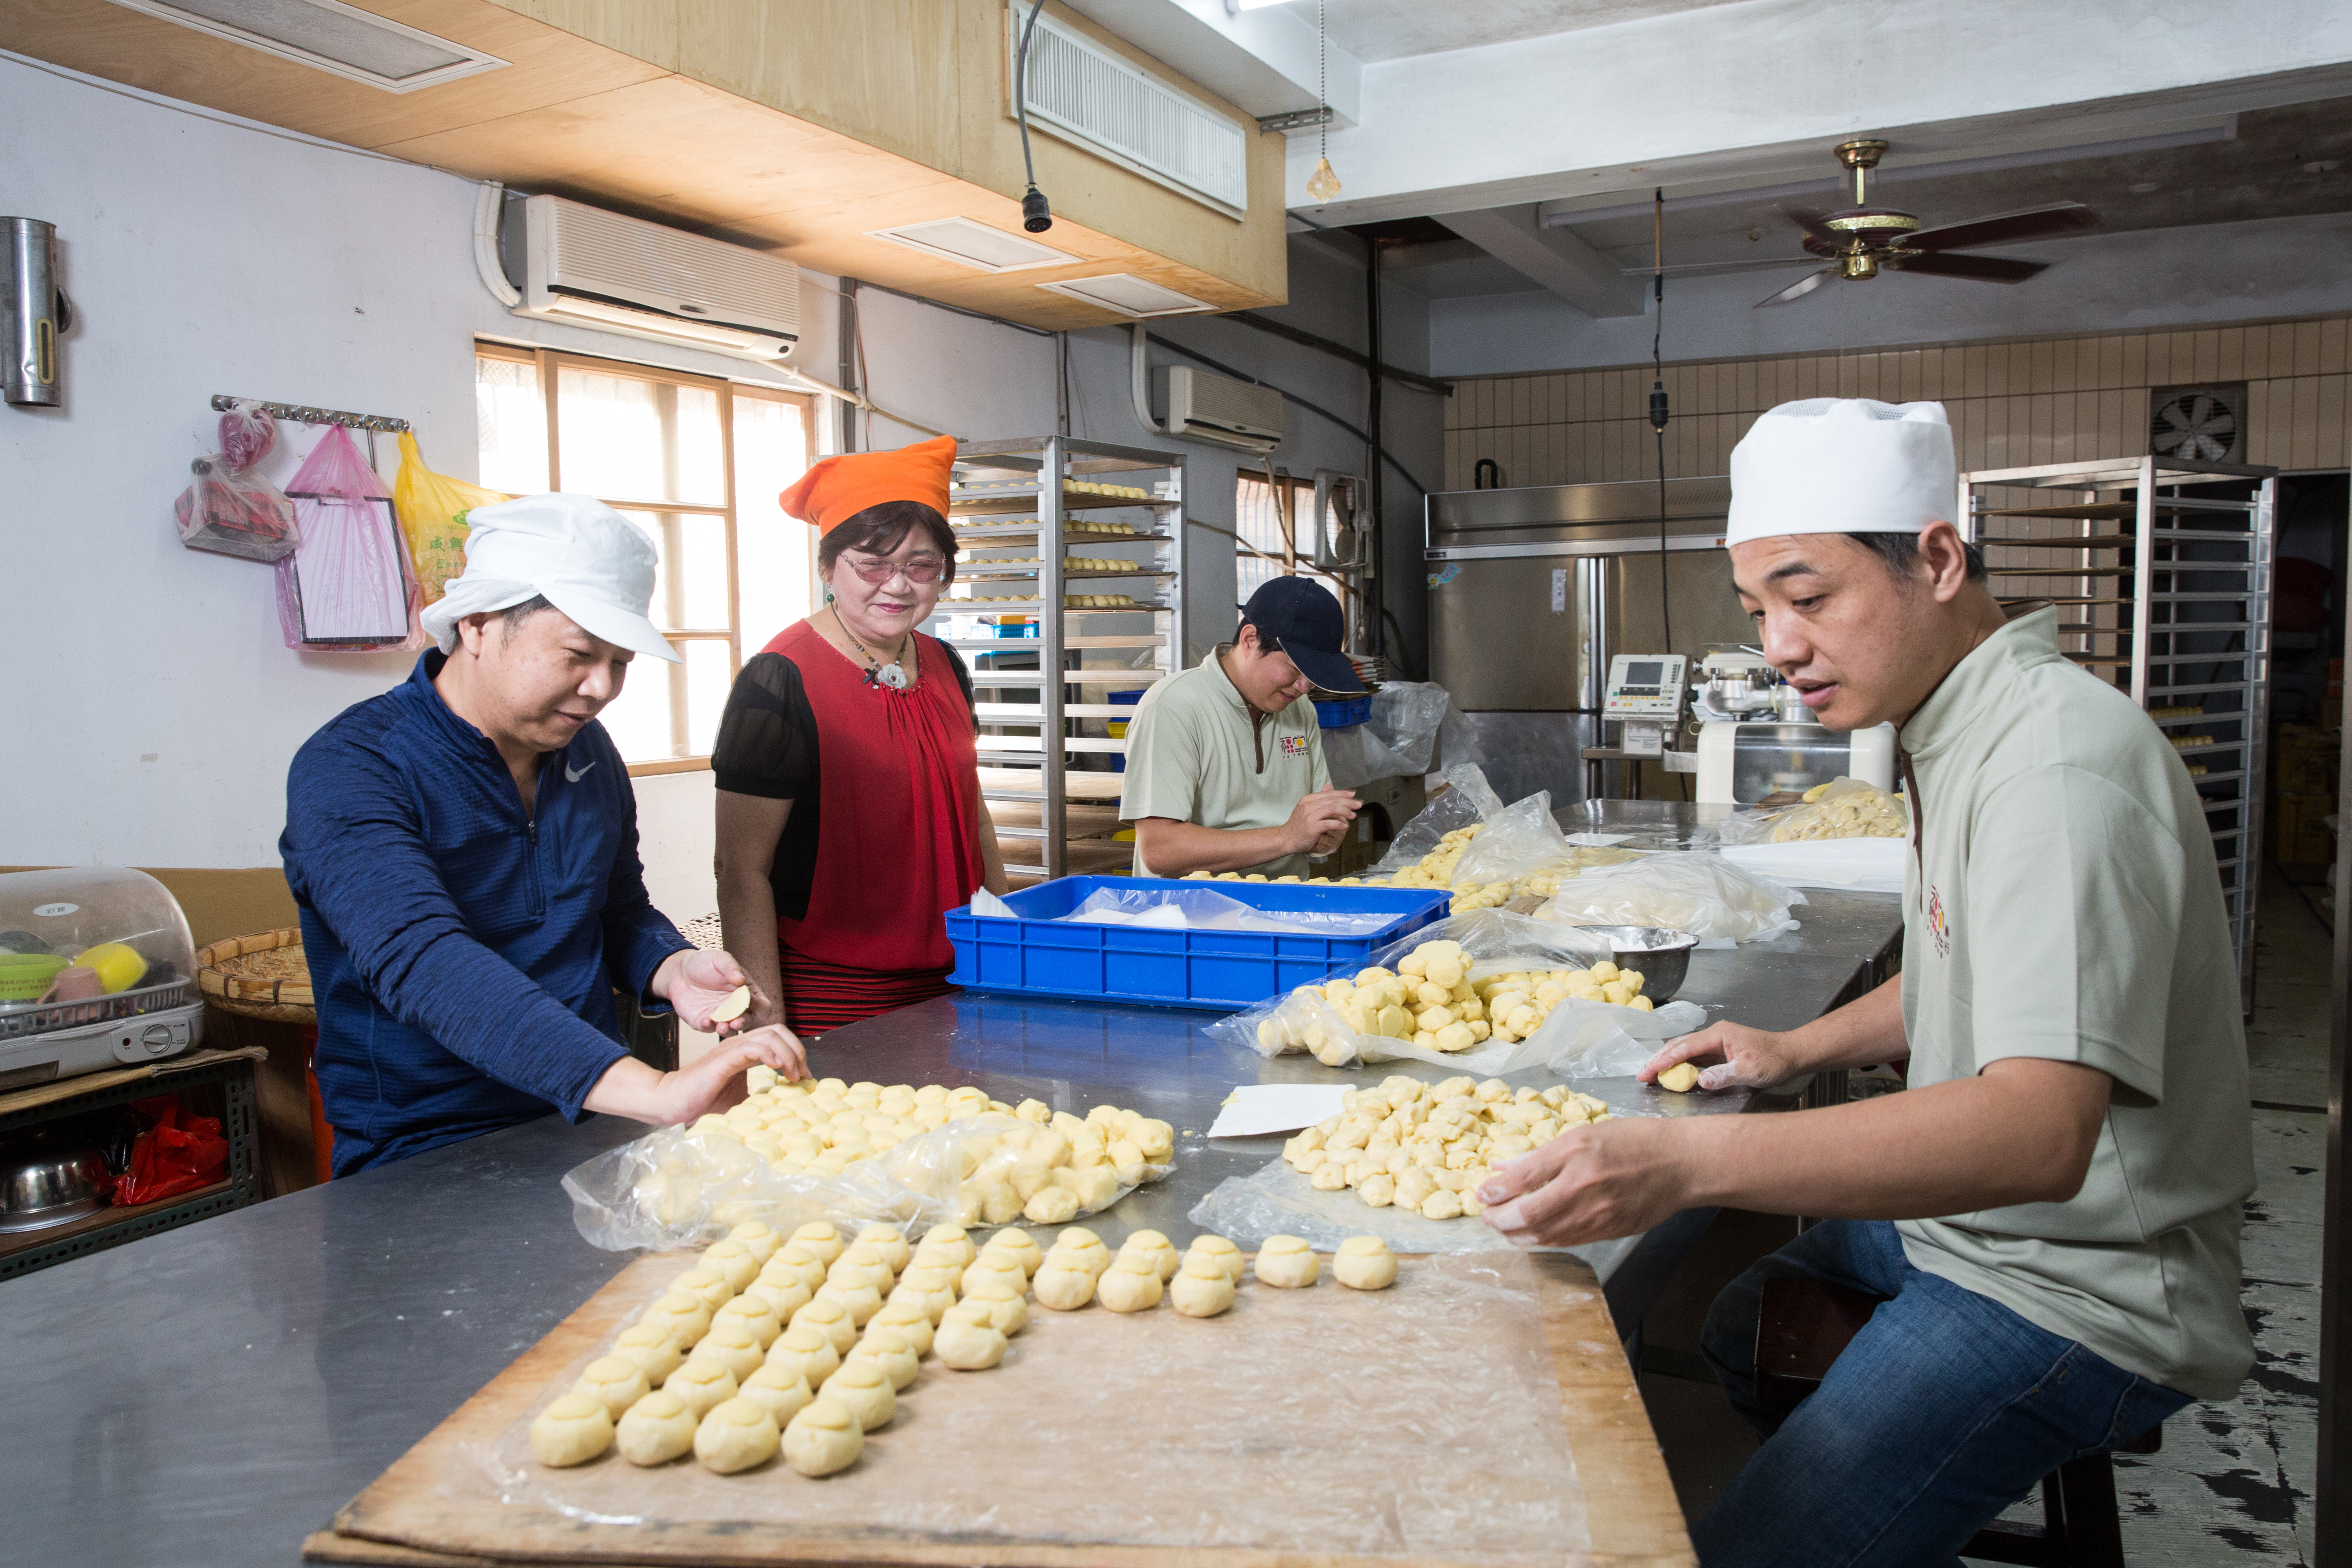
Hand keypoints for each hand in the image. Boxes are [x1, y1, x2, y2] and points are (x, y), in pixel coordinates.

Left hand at [651, 947, 770, 1035]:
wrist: (679, 972)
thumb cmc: (704, 963)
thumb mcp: (719, 959)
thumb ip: (730, 968)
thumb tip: (740, 980)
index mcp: (746, 992)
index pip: (762, 1005)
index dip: (760, 1006)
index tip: (751, 1002)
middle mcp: (737, 1007)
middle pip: (749, 1021)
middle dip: (744, 1022)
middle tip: (737, 1021)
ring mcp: (721, 1017)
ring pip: (731, 1031)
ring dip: (728, 1030)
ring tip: (722, 1026)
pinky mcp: (705, 1022)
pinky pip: (710, 1030)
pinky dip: (709, 1027)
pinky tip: (705, 1020)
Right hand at [666, 1026, 805, 1117]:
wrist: (672, 1103)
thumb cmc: (703, 1101)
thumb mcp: (740, 1099)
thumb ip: (760, 1095)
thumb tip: (786, 1105)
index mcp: (745, 1051)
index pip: (778, 1038)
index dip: (796, 1053)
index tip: (804, 1077)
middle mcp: (739, 1045)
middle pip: (778, 1030)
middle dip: (797, 1050)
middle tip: (802, 1076)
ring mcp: (730, 1049)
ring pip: (769, 1035)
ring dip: (788, 1054)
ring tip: (793, 1076)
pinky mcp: (722, 1059)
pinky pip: (751, 1047)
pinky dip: (770, 1054)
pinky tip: (777, 1068)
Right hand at [1283, 789, 1359, 853]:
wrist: (1286, 838)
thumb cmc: (1298, 825)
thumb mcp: (1306, 808)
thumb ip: (1318, 798)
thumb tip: (1329, 787)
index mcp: (1308, 799)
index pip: (1329, 793)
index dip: (1342, 793)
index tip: (1353, 795)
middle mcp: (1308, 805)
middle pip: (1333, 800)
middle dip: (1348, 802)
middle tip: (1358, 805)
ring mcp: (1310, 816)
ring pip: (1332, 809)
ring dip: (1345, 811)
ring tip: (1353, 815)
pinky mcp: (1312, 827)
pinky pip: (1330, 823)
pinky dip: (1339, 824)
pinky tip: (1344, 826)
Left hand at [1476, 1118, 1691, 1246]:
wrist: (1680, 1164)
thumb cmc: (1633, 1141)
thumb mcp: (1584, 1134)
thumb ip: (1542, 1155)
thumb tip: (1503, 1167)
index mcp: (1576, 1150)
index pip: (1523, 1177)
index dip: (1496, 1190)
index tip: (1482, 1193)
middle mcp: (1584, 1183)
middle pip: (1529, 1213)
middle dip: (1500, 1219)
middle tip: (1486, 1216)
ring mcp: (1597, 1211)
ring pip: (1545, 1234)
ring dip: (1516, 1235)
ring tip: (1503, 1228)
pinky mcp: (1608, 1230)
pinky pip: (1566, 1241)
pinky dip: (1543, 1240)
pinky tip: (1531, 1235)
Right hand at [1639, 1020, 1799, 1091]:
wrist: (1792, 1054)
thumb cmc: (1775, 1060)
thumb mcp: (1751, 1070)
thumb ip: (1725, 1075)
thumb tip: (1700, 1081)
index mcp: (1718, 1035)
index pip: (1684, 1048)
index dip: (1663, 1061)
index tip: (1647, 1072)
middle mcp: (1714, 1035)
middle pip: (1679, 1045)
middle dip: (1658, 1060)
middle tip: (1642, 1076)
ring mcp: (1716, 1043)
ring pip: (1684, 1050)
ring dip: (1667, 1062)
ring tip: (1651, 1075)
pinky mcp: (1719, 1052)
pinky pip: (1694, 1057)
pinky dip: (1680, 1065)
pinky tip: (1673, 1074)